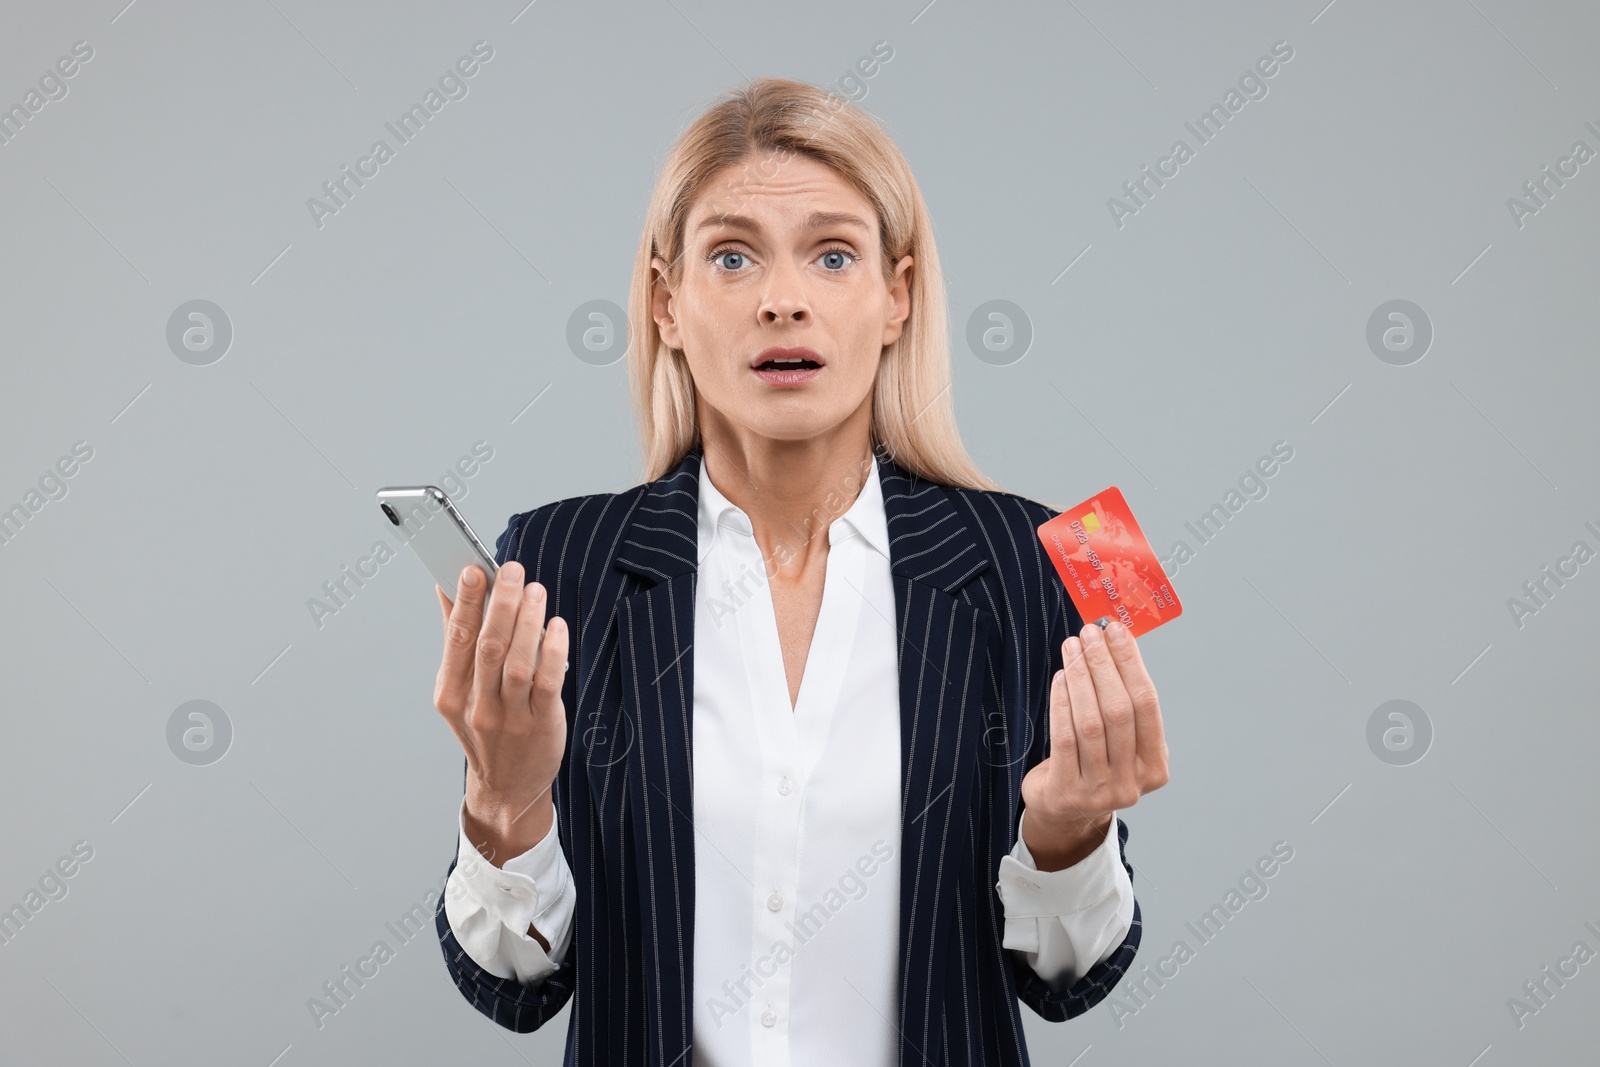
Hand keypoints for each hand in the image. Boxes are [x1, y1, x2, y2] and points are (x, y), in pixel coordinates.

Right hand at [434, 560, 569, 865]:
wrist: (506, 788)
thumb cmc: (485, 729)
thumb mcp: (460, 690)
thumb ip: (457, 639)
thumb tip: (446, 588)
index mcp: (451, 692)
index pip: (457, 639)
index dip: (466, 602)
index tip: (473, 569)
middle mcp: (477, 706)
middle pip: (488, 647)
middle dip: (500, 604)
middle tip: (511, 569)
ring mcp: (509, 718)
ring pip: (517, 663)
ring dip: (528, 622)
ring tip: (535, 590)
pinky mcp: (541, 725)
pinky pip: (547, 683)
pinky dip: (552, 651)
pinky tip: (556, 626)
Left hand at [1019, 618, 1168, 870]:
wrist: (1066, 813)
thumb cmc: (1096, 763)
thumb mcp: (1122, 743)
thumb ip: (1124, 704)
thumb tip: (1114, 643)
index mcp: (1155, 767)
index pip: (1147, 705)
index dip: (1132, 664)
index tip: (1118, 631)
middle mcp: (1132, 782)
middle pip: (1119, 711)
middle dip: (1104, 665)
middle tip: (1090, 633)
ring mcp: (1100, 791)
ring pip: (1091, 723)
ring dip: (1081, 678)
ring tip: (1072, 648)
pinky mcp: (1067, 792)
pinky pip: (1064, 737)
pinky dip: (1062, 702)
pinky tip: (1060, 678)